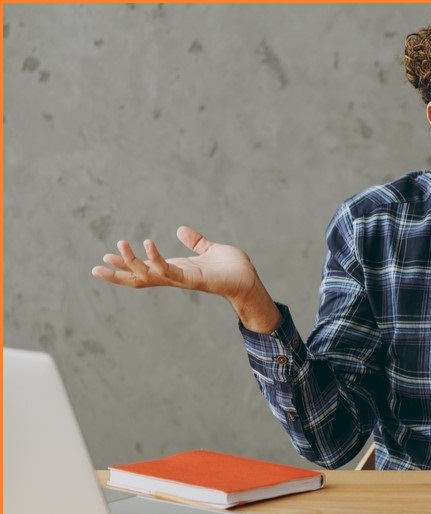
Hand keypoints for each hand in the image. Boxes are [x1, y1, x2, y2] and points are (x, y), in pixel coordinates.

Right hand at [92, 226, 281, 331]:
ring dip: (131, 263)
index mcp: (176, 270)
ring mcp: (182, 279)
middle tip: (95, 268)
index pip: (145, 269)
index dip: (126, 265)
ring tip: (118, 247)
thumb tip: (181, 230)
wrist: (249, 280)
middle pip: (139, 278)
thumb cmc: (232, 268)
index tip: (106, 258)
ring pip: (148, 275)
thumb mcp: (210, 250)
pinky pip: (169, 271)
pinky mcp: (192, 278)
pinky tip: (147, 244)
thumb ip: (196, 242)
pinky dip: (156, 259)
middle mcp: (175, 277)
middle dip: (117, 275)